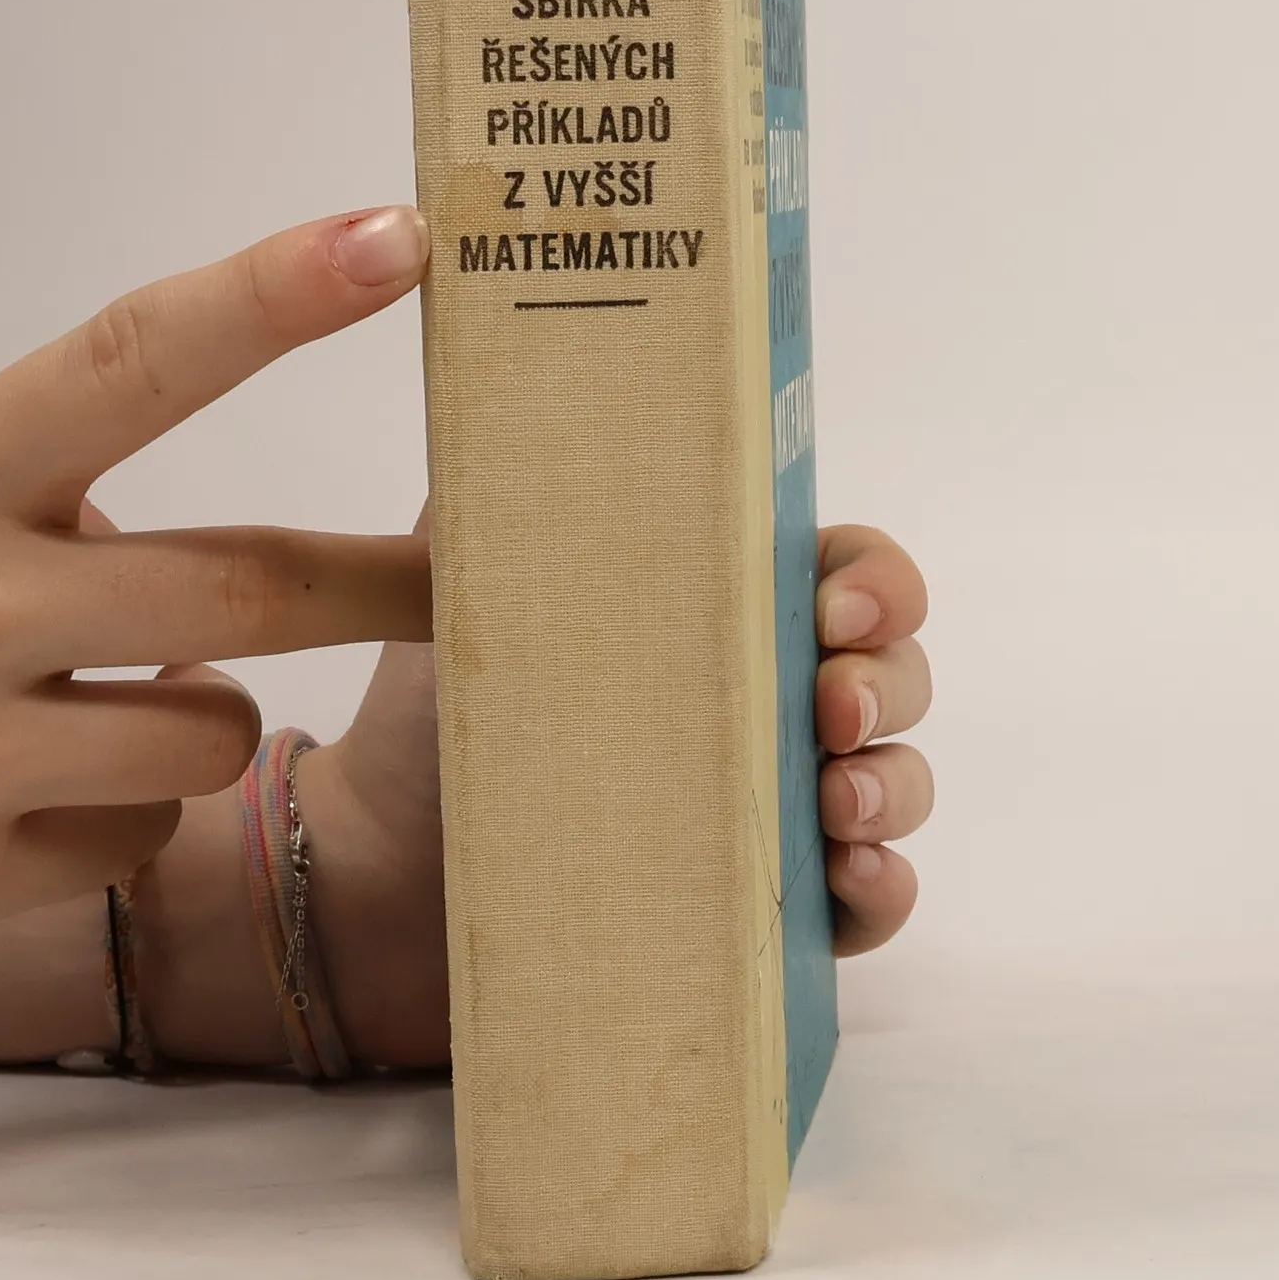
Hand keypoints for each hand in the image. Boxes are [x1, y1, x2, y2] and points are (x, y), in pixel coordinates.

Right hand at [0, 207, 431, 973]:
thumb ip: (0, 465)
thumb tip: (139, 508)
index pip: (134, 357)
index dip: (277, 293)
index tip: (393, 242)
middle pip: (245, 583)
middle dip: (381, 582)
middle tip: (465, 573)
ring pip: (210, 731)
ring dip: (197, 707)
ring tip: (99, 693)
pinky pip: (131, 834)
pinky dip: (109, 803)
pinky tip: (18, 787)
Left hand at [300, 521, 931, 1069]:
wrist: (382, 859)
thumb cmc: (441, 704)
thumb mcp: (475, 566)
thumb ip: (527, 475)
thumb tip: (542, 372)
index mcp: (727, 603)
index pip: (849, 571)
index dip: (874, 581)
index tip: (833, 605)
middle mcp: (768, 696)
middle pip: (893, 672)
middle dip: (885, 682)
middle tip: (831, 706)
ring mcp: (776, 803)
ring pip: (896, 782)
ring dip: (891, 789)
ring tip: (836, 808)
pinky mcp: (765, 907)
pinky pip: (867, 902)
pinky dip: (882, 888)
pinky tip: (847, 876)